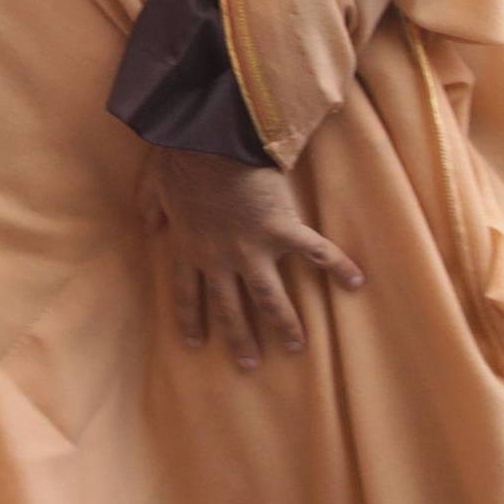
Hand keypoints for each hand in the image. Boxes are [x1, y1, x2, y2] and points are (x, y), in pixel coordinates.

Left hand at [138, 147, 363, 370]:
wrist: (210, 139)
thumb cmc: (180, 157)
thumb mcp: (155, 184)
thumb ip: (151, 207)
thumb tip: (148, 222)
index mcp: (189, 247)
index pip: (186, 294)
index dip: (190, 319)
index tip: (196, 344)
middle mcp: (220, 258)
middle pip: (229, 308)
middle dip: (239, 339)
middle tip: (249, 364)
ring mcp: (252, 249)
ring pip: (269, 298)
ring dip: (283, 323)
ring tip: (296, 346)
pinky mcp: (282, 231)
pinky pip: (314, 254)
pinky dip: (337, 267)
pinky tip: (355, 282)